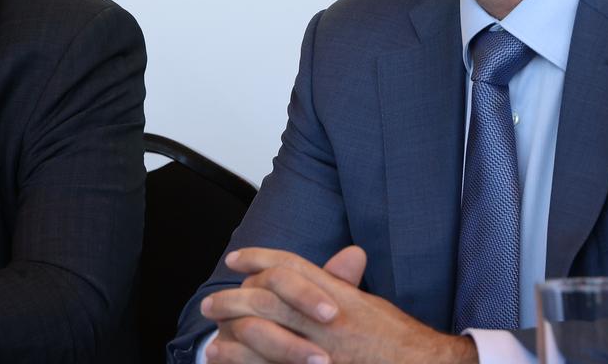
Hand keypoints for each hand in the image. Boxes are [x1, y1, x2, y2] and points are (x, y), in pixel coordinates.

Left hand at [202, 246, 477, 363]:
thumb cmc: (397, 343)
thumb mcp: (369, 307)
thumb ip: (345, 284)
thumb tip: (347, 255)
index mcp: (337, 296)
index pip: (290, 267)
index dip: (259, 258)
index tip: (236, 259)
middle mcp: (326, 319)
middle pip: (267, 297)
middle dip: (234, 298)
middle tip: (211, 304)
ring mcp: (318, 349)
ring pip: (263, 333)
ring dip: (233, 333)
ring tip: (212, 339)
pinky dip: (245, 362)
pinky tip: (228, 360)